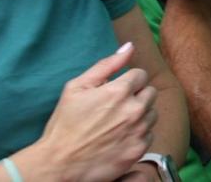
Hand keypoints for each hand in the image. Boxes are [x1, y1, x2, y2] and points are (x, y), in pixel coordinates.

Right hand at [29, 43, 155, 181]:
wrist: (57, 164)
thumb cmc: (64, 124)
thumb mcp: (76, 88)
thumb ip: (106, 64)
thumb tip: (129, 47)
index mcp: (119, 91)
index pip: (141, 75)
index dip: (127, 81)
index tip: (115, 92)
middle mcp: (134, 110)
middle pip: (150, 93)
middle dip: (136, 96)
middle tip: (116, 108)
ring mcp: (138, 131)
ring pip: (152, 113)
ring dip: (139, 115)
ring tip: (117, 123)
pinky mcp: (138, 150)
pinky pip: (149, 134)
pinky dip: (138, 134)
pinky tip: (120, 138)